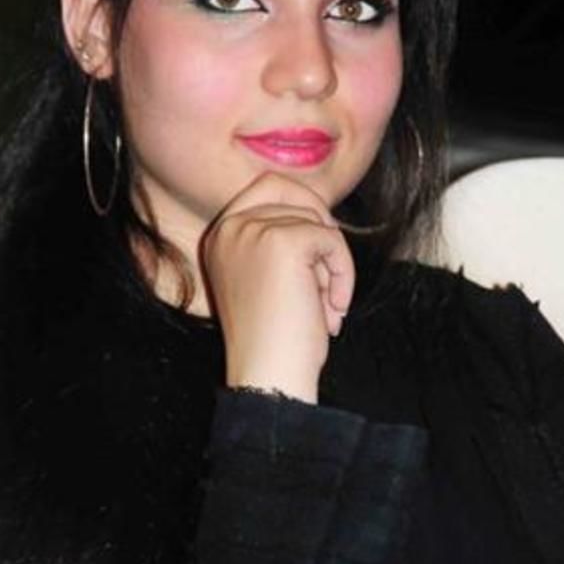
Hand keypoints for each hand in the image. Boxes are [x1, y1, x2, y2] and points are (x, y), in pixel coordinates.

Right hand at [201, 172, 355, 403]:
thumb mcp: (268, 280)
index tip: (317, 254)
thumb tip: (322, 214)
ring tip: (324, 306)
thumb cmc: (275, 339)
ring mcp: (252, 232)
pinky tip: (332, 311)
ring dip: (332, 264)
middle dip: (320, 223)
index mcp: (219, 236)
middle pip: (290, 189)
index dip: (301, 209)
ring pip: (316, 220)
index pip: (267, 187)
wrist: (270, 376)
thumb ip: (280, 241)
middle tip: (330, 270)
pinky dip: (343, 274)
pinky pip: (331, 240)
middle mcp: (229, 228)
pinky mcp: (282, 242)